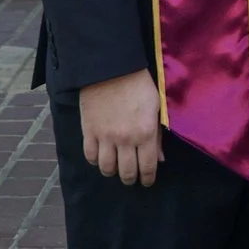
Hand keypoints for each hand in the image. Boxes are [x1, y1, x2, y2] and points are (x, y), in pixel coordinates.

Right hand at [80, 69, 163, 186]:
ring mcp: (105, 137)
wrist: (110, 67)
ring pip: (107, 169)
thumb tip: (159, 159)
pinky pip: (90, 156)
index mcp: (146, 133)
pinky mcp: (88, 131)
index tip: (147, 181)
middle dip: (131, 179)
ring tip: (115, 167)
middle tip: (131, 177)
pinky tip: (101, 156)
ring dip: (113, 171)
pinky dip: (96, 160)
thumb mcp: (156, 107)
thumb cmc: (138, 85)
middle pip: (127, 173)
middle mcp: (125, 140)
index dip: (148, 179)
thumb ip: (158, 135)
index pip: (148, 168)